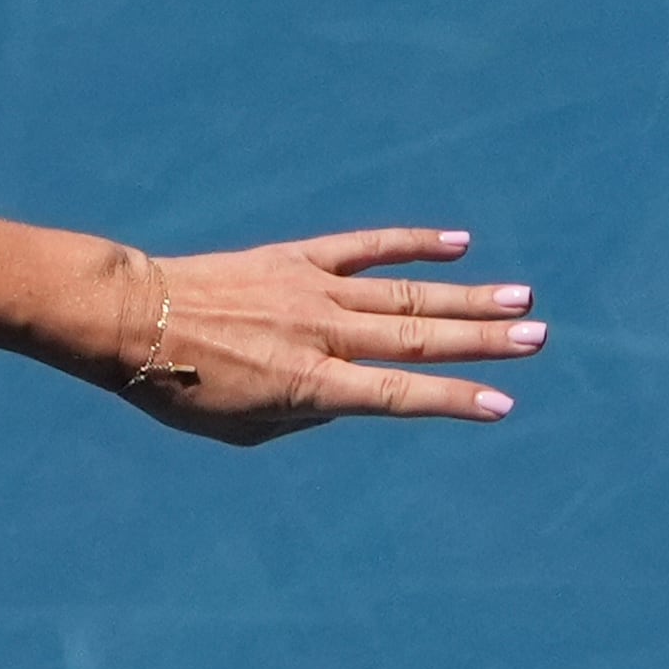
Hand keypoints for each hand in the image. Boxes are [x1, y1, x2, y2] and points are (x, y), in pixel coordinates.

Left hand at [112, 229, 538, 444]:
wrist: (128, 319)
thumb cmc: (178, 387)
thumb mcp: (240, 425)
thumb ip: (304, 414)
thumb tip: (351, 393)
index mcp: (306, 383)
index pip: (395, 395)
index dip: (451, 400)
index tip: (503, 404)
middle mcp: (318, 334)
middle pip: (416, 338)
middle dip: (482, 341)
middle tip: (539, 338)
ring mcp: (310, 291)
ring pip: (405, 294)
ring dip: (467, 297)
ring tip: (523, 299)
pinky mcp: (295, 259)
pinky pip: (364, 247)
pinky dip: (412, 243)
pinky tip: (458, 242)